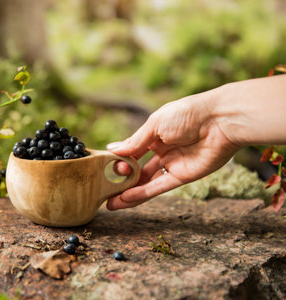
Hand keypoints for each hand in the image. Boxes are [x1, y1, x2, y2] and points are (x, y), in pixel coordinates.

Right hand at [106, 94, 239, 209]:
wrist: (220, 121)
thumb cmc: (187, 114)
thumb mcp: (155, 124)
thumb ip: (134, 141)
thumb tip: (112, 149)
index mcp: (155, 133)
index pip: (133, 149)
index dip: (120, 159)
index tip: (105, 168)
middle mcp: (163, 149)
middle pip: (139, 168)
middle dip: (122, 179)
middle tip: (106, 189)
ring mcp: (172, 164)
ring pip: (147, 181)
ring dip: (129, 192)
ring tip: (110, 203)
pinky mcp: (183, 176)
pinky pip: (159, 187)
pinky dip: (142, 194)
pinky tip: (126, 199)